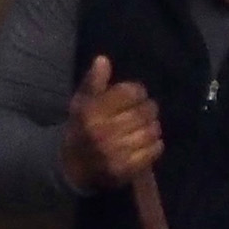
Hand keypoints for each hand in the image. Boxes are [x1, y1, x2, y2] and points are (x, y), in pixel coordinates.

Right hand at [61, 55, 161, 192]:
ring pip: (151, 131)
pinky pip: (153, 151)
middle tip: (148, 110)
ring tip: (148, 125)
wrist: (72, 166)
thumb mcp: (81, 103)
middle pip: (144, 112)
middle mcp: (102, 131)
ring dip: (153, 127)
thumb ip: (93, 82)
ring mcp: (114, 152)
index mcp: (90, 111)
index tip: (137, 94)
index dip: (138, 91)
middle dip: (149, 109)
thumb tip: (103, 60)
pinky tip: (149, 142)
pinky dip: (156, 145)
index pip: (129, 93)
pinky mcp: (125, 169)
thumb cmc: (81, 128)